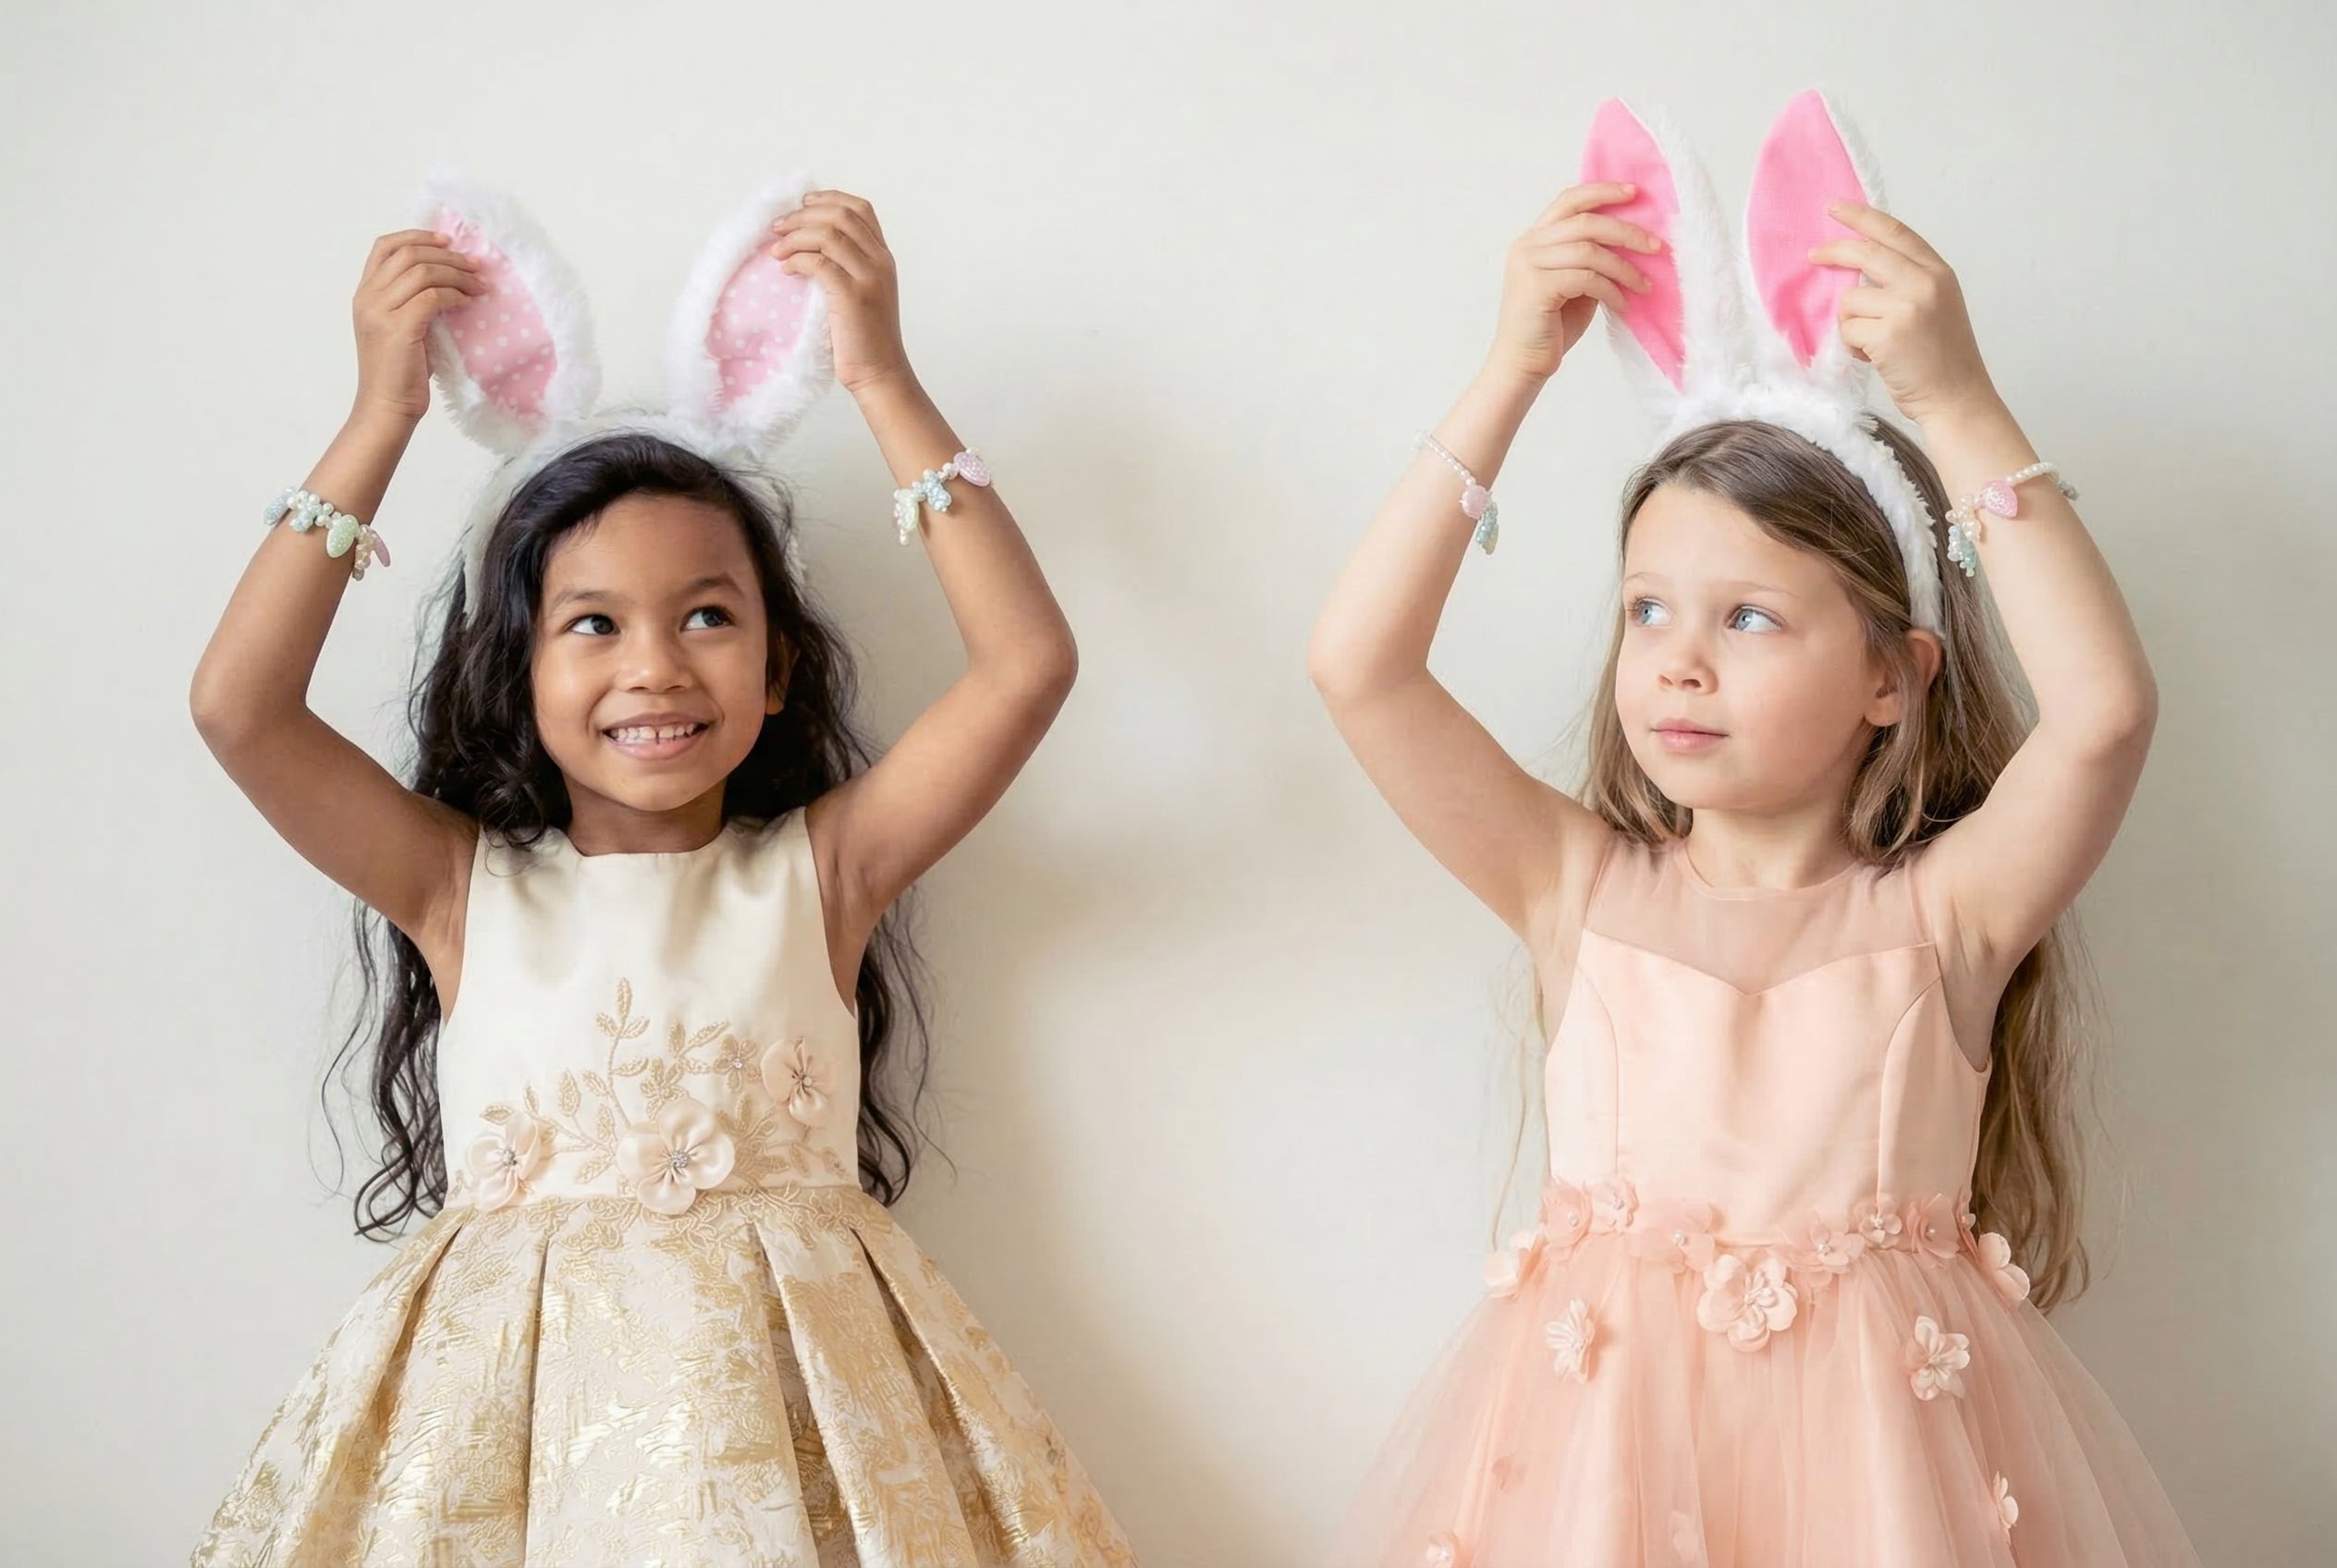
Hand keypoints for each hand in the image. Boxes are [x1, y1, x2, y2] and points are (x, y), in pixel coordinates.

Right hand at [350, 229, 483, 425]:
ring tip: (479, 285)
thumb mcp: (402, 326)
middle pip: (409, 255)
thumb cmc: (400, 371)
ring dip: (457, 274)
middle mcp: (367, 298)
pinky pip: (433, 297)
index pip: (384, 247)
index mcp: (364, 294)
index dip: (417, 236)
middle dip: (447, 255)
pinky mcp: (399, 328)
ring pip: (423, 272)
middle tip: (475, 264)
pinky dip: (455, 295)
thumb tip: (449, 277)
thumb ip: (412, 299)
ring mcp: (380, 312)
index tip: (447, 240)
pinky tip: (467, 303)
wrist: (387, 406)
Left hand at [770, 191, 910, 395]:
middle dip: (802, 215)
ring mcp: (869, 278)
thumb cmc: (864, 338)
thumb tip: (811, 244)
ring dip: (795, 236)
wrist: (880, 372)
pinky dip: (797, 259)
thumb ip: (849, 266)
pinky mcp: (853, 296)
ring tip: (776, 250)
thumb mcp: (863, 292)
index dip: (828, 199)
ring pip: (828, 234)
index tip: (802, 204)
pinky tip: (786, 270)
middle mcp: (880, 262)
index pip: (861, 209)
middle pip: (841, 215)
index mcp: (884, 257)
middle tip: (777, 227)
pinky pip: (818, 262)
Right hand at [1488, 182, 1660, 383]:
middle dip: (1626, 232)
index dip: (1602, 191)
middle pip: (1586, 223)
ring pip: (1590, 251)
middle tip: (1656, 246)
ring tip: (1644, 285)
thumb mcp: (1574, 282)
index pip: (1569, 200)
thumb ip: (1590, 257)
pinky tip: (1623, 304)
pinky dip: (1611, 290)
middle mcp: (1527, 246)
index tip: (1634, 193)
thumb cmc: (1552, 326)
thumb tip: (1631, 238)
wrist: (1522, 364)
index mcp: (1534, 239)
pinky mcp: (1536, 288)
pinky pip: (1586, 279)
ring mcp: (1528, 266)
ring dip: (1624, 267)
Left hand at [1811, 203, 1997, 424]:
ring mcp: (1908, 307)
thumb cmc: (1941, 358)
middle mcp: (1926, 283)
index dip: (1862, 216)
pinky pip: (1847, 330)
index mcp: (1939, 272)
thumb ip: (1904, 281)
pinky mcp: (1888, 333)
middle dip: (1834, 252)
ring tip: (1874, 344)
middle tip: (1813, 255)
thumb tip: (1854, 269)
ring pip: (1850, 299)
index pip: (1895, 232)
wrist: (1958, 397)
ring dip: (1851, 324)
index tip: (1836, 207)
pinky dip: (1853, 347)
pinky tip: (1874, 358)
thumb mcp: (1935, 305)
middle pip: (1866, 253)